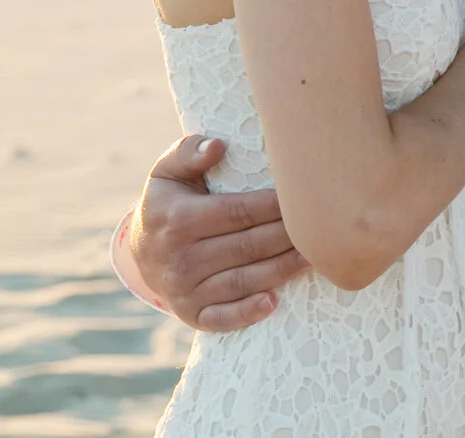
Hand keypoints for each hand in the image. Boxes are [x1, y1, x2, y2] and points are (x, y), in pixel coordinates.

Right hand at [127, 135, 309, 329]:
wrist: (139, 250)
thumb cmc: (168, 202)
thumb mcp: (168, 172)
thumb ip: (190, 152)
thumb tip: (218, 147)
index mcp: (180, 219)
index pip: (239, 212)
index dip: (275, 206)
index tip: (305, 197)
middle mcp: (181, 257)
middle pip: (247, 246)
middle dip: (287, 237)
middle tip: (324, 227)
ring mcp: (184, 289)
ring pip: (242, 281)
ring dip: (281, 271)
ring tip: (315, 258)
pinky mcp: (191, 314)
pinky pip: (221, 318)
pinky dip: (247, 313)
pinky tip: (274, 302)